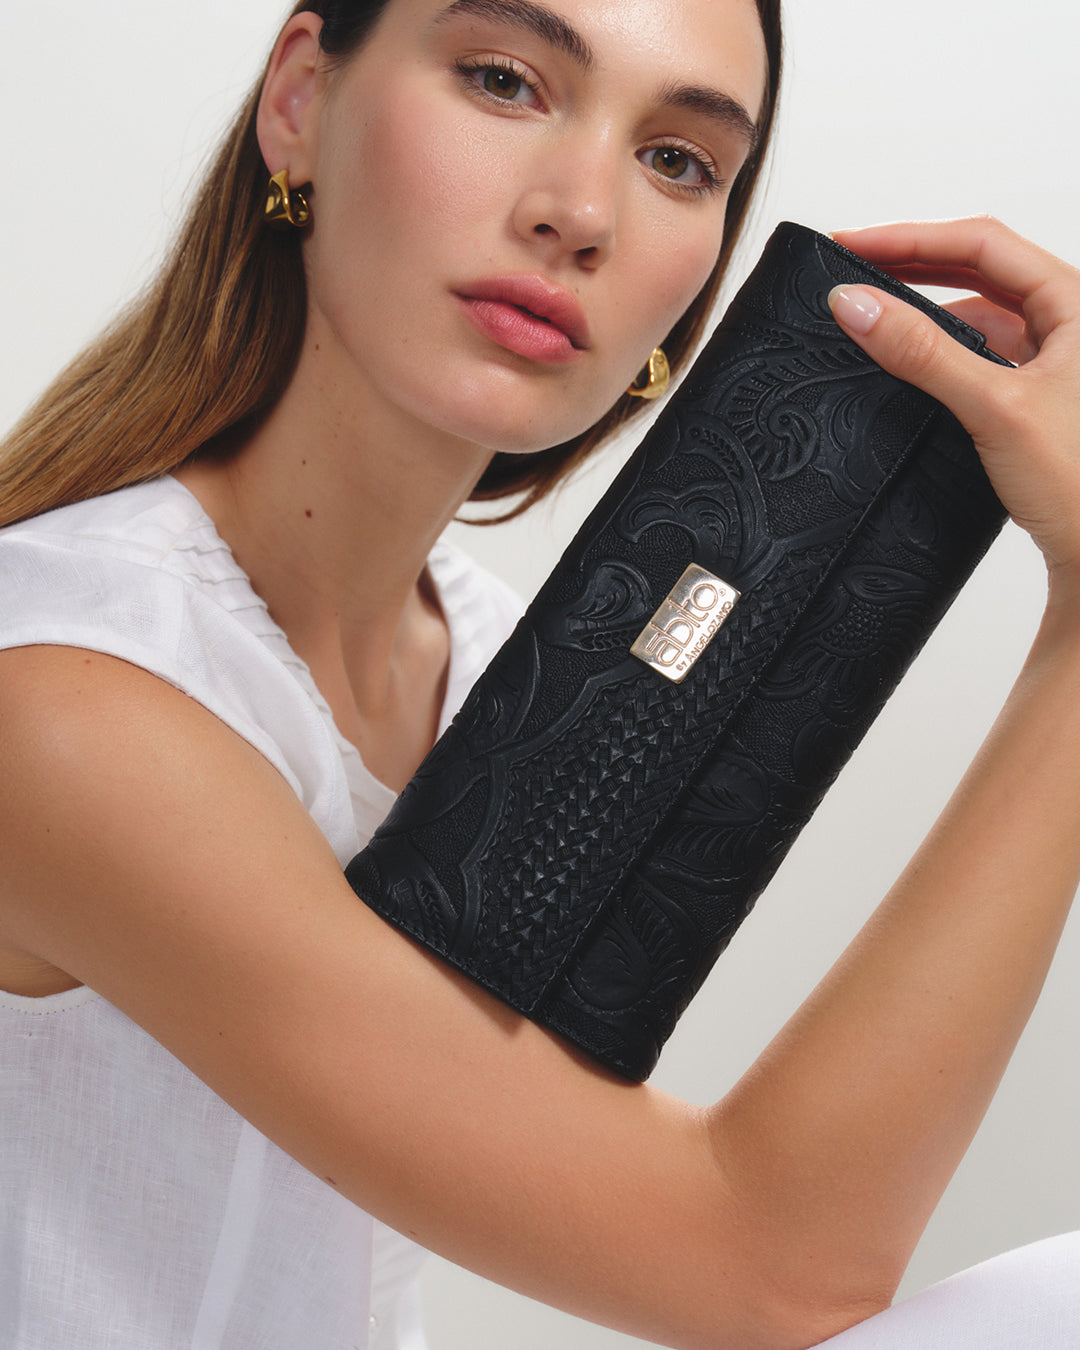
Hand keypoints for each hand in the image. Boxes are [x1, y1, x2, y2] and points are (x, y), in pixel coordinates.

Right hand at [828, 217, 1079, 592]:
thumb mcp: (995, 406)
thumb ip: (922, 353)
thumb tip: (858, 306)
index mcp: (1078, 302)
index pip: (981, 242)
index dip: (910, 237)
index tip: (851, 245)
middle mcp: (1070, 322)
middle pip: (978, 270)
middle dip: (912, 267)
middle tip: (850, 271)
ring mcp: (1054, 359)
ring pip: (979, 314)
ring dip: (924, 313)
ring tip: (870, 318)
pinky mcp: (1035, 396)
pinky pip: (979, 356)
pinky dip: (939, 354)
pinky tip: (906, 367)